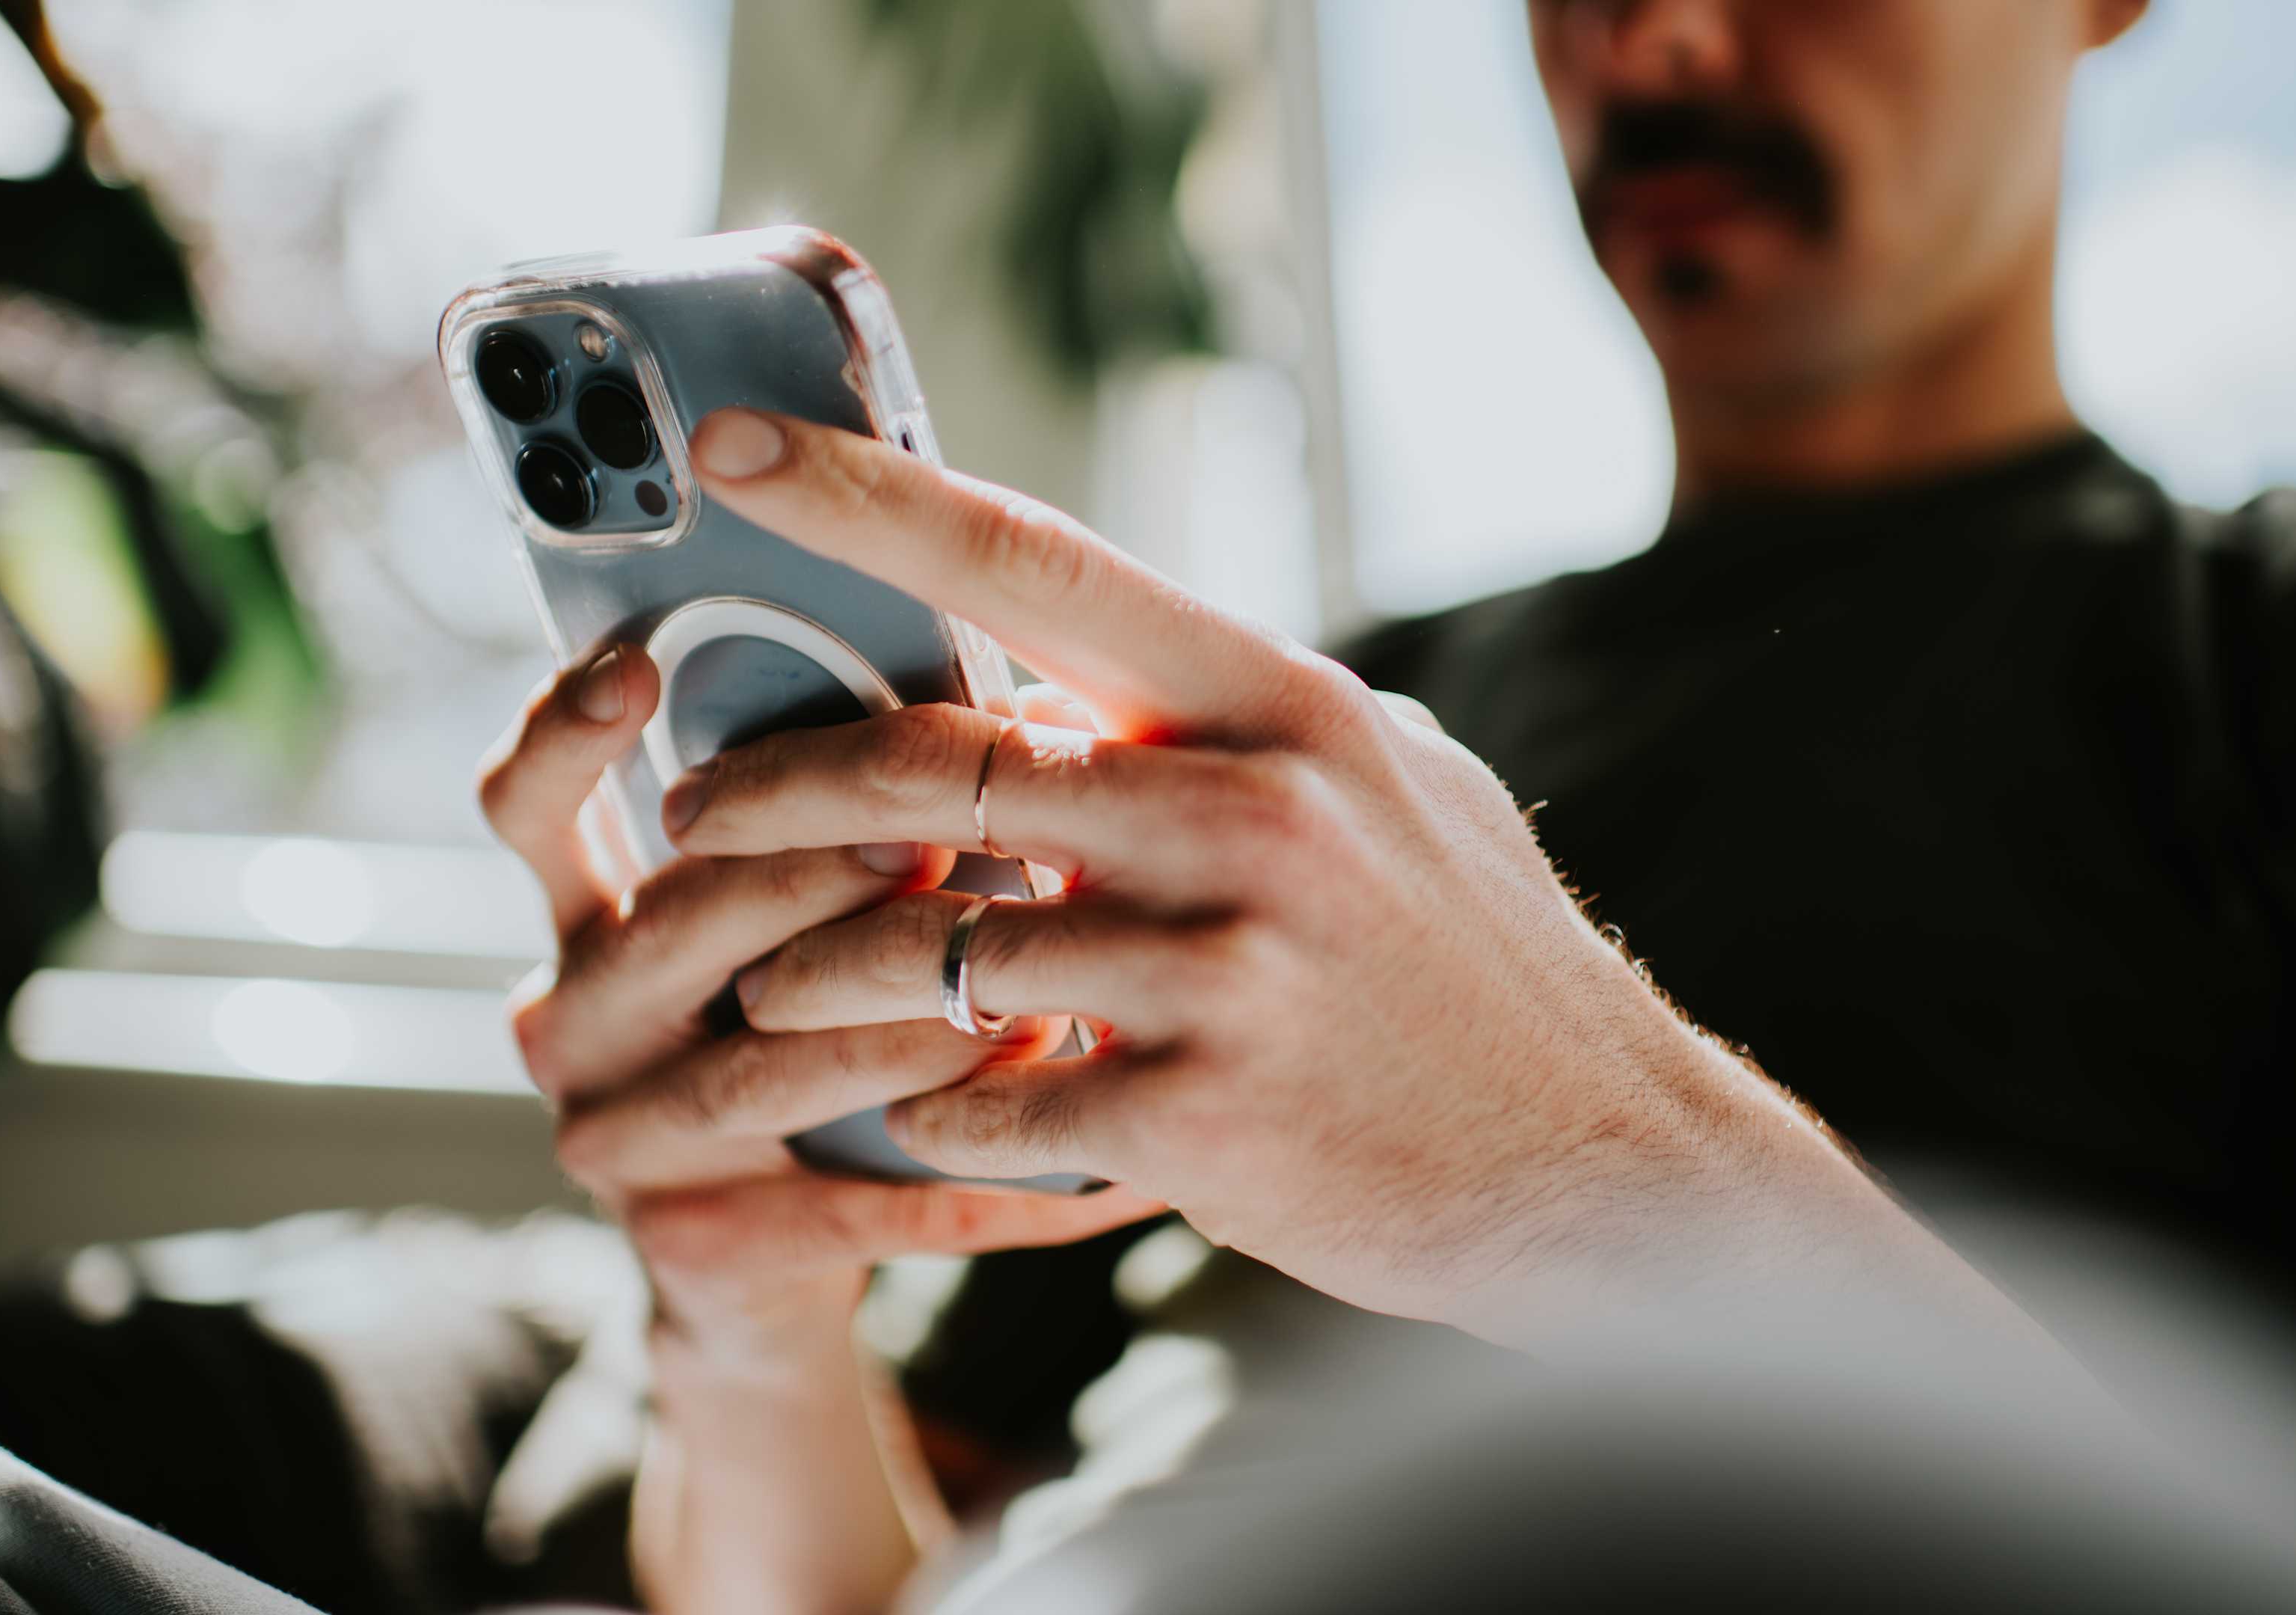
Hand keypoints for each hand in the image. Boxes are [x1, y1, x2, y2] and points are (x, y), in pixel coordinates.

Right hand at [476, 646, 1160, 1372]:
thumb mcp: (787, 943)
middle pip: (675, 923)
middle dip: (812, 874)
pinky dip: (977, 1185)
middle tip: (938, 841)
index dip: (567, 731)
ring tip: (1036, 1004)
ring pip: (765, 1066)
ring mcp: (614, 1142)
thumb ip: (824, 840)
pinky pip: (849, 1205)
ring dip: (909, 1030)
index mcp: (585, 923)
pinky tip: (1083, 1178)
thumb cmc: (807, 1056)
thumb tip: (990, 707)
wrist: (767, 1285)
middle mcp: (571, 1023)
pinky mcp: (685, 1249)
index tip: (636, 661)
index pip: (527, 809)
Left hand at [664, 406, 1999, 1344]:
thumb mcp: (1383, 787)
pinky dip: (925, 1106)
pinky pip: (988, 1098)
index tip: (729, 443)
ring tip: (769, 991)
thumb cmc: (1472, 969)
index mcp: (1280, 701)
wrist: (1603, 1172)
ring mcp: (1230, 963)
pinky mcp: (1202, 1115)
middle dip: (769, 792)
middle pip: (932, 765)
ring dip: (817, 976)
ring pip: (931, 945)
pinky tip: (916, 1111)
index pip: (1033, 560)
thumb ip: (1221, 723)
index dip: (863, 492)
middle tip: (692, 822)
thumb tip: (1048, 675)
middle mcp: (1254, 807)